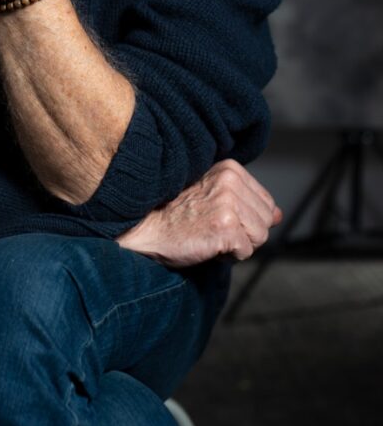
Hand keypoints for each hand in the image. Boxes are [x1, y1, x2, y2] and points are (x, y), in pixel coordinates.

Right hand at [115, 159, 281, 265]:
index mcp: (230, 168)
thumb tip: (278, 215)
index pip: (266, 203)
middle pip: (265, 222)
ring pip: (259, 237)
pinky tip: (207, 244)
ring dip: (237, 245)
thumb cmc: (176, 213)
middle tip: (211, 228)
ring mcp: (228, 203)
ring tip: (209, 235)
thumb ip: (248, 202)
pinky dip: (228, 256)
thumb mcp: (214, 197)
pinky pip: (245, 252)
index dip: (245, 219)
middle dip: (243, 233)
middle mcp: (231, 181)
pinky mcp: (225, 227)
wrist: (147, 227)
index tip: (217, 217)